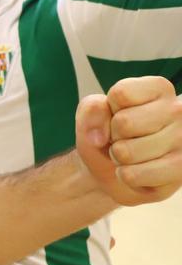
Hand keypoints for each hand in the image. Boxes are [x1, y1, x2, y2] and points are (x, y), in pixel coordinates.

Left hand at [75, 77, 181, 204]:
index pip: (121, 94)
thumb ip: (91, 110)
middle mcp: (179, 110)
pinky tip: (139, 170)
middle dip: (113, 135)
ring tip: (131, 155)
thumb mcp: (91, 113)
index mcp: (160, 88)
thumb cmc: (107, 134)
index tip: (117, 115)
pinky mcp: (181, 170)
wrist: (113, 169)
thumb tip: (99, 137)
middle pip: (124, 123)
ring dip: (119, 158)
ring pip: (126, 152)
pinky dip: (126, 176)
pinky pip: (133, 175)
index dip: (109, 110)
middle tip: (124, 139)